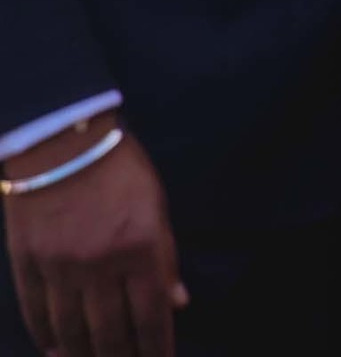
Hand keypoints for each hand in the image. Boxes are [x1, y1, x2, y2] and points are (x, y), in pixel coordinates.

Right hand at [4, 120, 183, 356]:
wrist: (61, 141)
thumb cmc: (119, 170)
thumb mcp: (156, 206)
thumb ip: (165, 257)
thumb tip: (177, 302)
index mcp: (140, 248)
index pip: (150, 314)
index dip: (156, 346)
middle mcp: (100, 264)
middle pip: (110, 332)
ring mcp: (60, 266)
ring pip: (71, 330)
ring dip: (84, 355)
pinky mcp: (27, 263)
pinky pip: (37, 312)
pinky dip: (47, 336)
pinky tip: (57, 349)